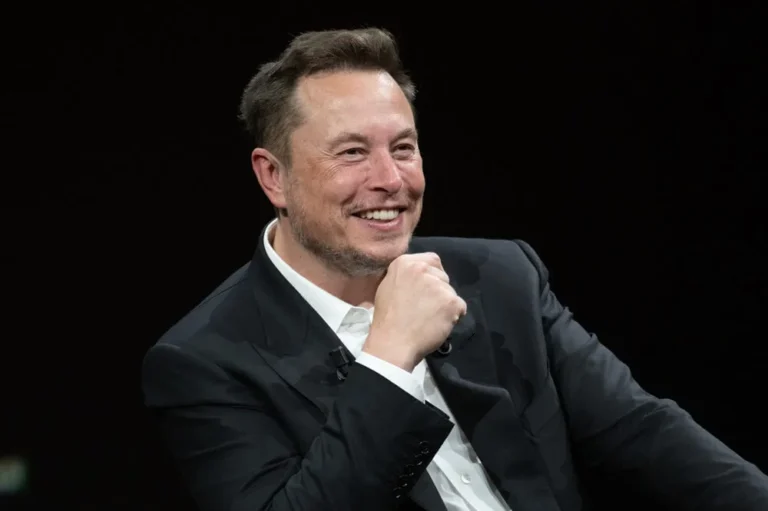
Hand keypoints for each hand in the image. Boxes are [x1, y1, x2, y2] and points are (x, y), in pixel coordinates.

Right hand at [363, 252, 466, 371]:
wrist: (393, 342)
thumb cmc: (387, 318)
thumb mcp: (388, 286)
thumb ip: (405, 276)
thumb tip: (419, 276)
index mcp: (405, 263)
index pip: (432, 260)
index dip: (433, 275)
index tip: (427, 290)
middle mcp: (422, 269)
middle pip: (443, 276)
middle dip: (439, 290)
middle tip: (426, 308)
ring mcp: (438, 285)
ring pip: (451, 292)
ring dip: (445, 304)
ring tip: (430, 318)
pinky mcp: (451, 301)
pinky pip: (460, 307)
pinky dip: (453, 317)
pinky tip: (438, 324)